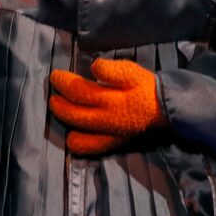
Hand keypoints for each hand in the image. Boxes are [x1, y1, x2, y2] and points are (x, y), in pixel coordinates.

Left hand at [49, 59, 166, 154]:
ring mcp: (107, 134)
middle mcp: (105, 119)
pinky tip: (72, 136)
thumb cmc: (144, 85)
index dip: (63, 82)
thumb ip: (110, 69)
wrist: (163, 106)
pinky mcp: (112, 142)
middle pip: (73, 112)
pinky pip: (90, 147)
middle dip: (58, 102)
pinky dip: (77, 143)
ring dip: (63, 119)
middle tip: (53, 92)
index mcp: (109, 99)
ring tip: (58, 108)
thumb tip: (93, 68)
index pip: (78, 90)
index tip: (55, 75)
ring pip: (77, 130)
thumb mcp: (131, 70)